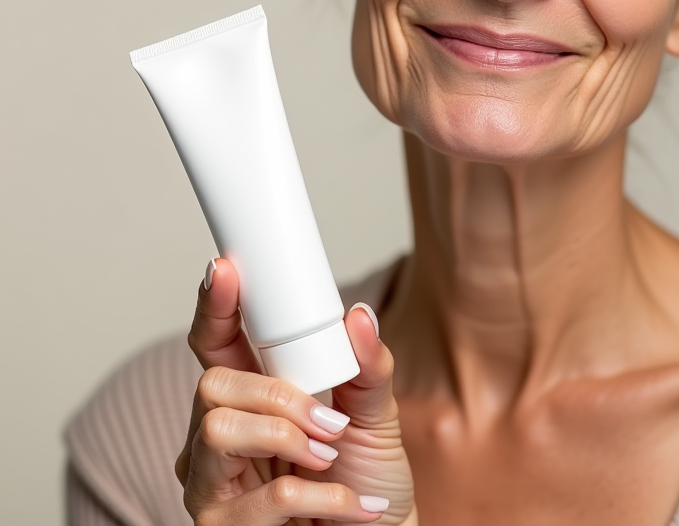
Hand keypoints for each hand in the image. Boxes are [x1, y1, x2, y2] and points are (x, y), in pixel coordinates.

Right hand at [175, 258, 416, 524]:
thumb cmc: (366, 479)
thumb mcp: (376, 414)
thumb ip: (368, 366)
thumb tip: (359, 315)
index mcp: (250, 396)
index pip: (216, 344)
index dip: (215, 305)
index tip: (226, 268)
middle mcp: (217, 437)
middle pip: (210, 385)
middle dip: (276, 394)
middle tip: (328, 419)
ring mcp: (212, 486)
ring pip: (219, 430)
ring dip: (288, 437)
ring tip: (329, 456)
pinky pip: (265, 497)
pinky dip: (321, 495)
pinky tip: (348, 506)